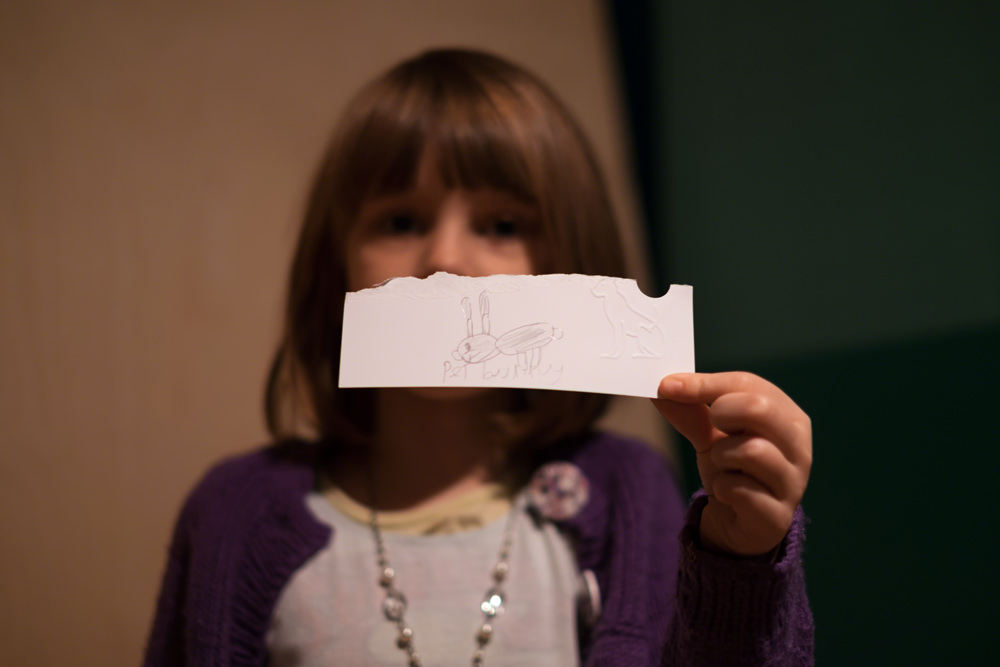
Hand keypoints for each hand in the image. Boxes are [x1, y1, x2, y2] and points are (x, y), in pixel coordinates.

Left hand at [653, 372, 811, 556]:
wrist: (737, 522)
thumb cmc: (732, 468)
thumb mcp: (710, 433)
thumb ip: (689, 409)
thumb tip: (661, 385)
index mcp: (787, 415)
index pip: (749, 384)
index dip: (706, 383)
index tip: (667, 385)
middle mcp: (799, 446)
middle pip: (759, 408)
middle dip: (722, 412)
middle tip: (711, 424)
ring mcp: (793, 482)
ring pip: (752, 450)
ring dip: (722, 454)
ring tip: (722, 464)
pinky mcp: (778, 516)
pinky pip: (742, 490)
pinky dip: (723, 488)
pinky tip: (726, 493)